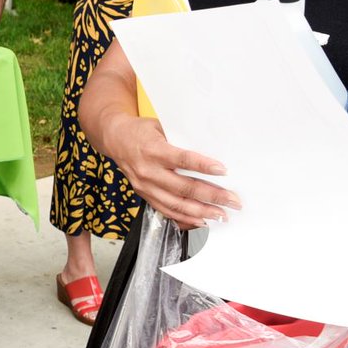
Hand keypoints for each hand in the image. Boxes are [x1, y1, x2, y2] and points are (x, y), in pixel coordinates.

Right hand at [97, 115, 238, 228]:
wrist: (115, 139)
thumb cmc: (141, 131)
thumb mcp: (160, 127)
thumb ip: (180, 140)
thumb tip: (210, 148)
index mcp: (152, 150)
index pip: (182, 159)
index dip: (203, 166)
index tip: (223, 170)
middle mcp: (148, 171)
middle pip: (184, 187)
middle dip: (212, 196)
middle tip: (232, 201)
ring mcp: (145, 186)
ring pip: (176, 204)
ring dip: (201, 212)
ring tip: (221, 215)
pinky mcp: (144, 195)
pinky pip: (166, 211)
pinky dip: (184, 218)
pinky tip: (200, 221)